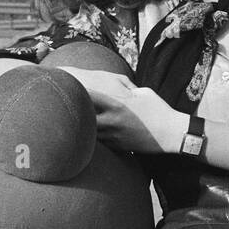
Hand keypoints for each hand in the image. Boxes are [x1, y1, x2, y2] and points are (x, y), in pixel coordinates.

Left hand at [58, 68, 184, 153]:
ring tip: (63, 124)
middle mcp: (113, 119)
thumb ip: (125, 87)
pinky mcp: (117, 146)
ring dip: (77, 128)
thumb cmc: (158, 110)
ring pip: (87, 132)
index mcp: (118, 103)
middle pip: (84, 117)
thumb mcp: (142, 92)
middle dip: (71, 112)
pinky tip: (78, 138)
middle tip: (56, 108)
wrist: (171, 134)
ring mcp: (114, 135)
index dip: (75, 89)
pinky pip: (97, 143)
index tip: (62, 84)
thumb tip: (113, 82)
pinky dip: (88, 139)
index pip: (90, 95)